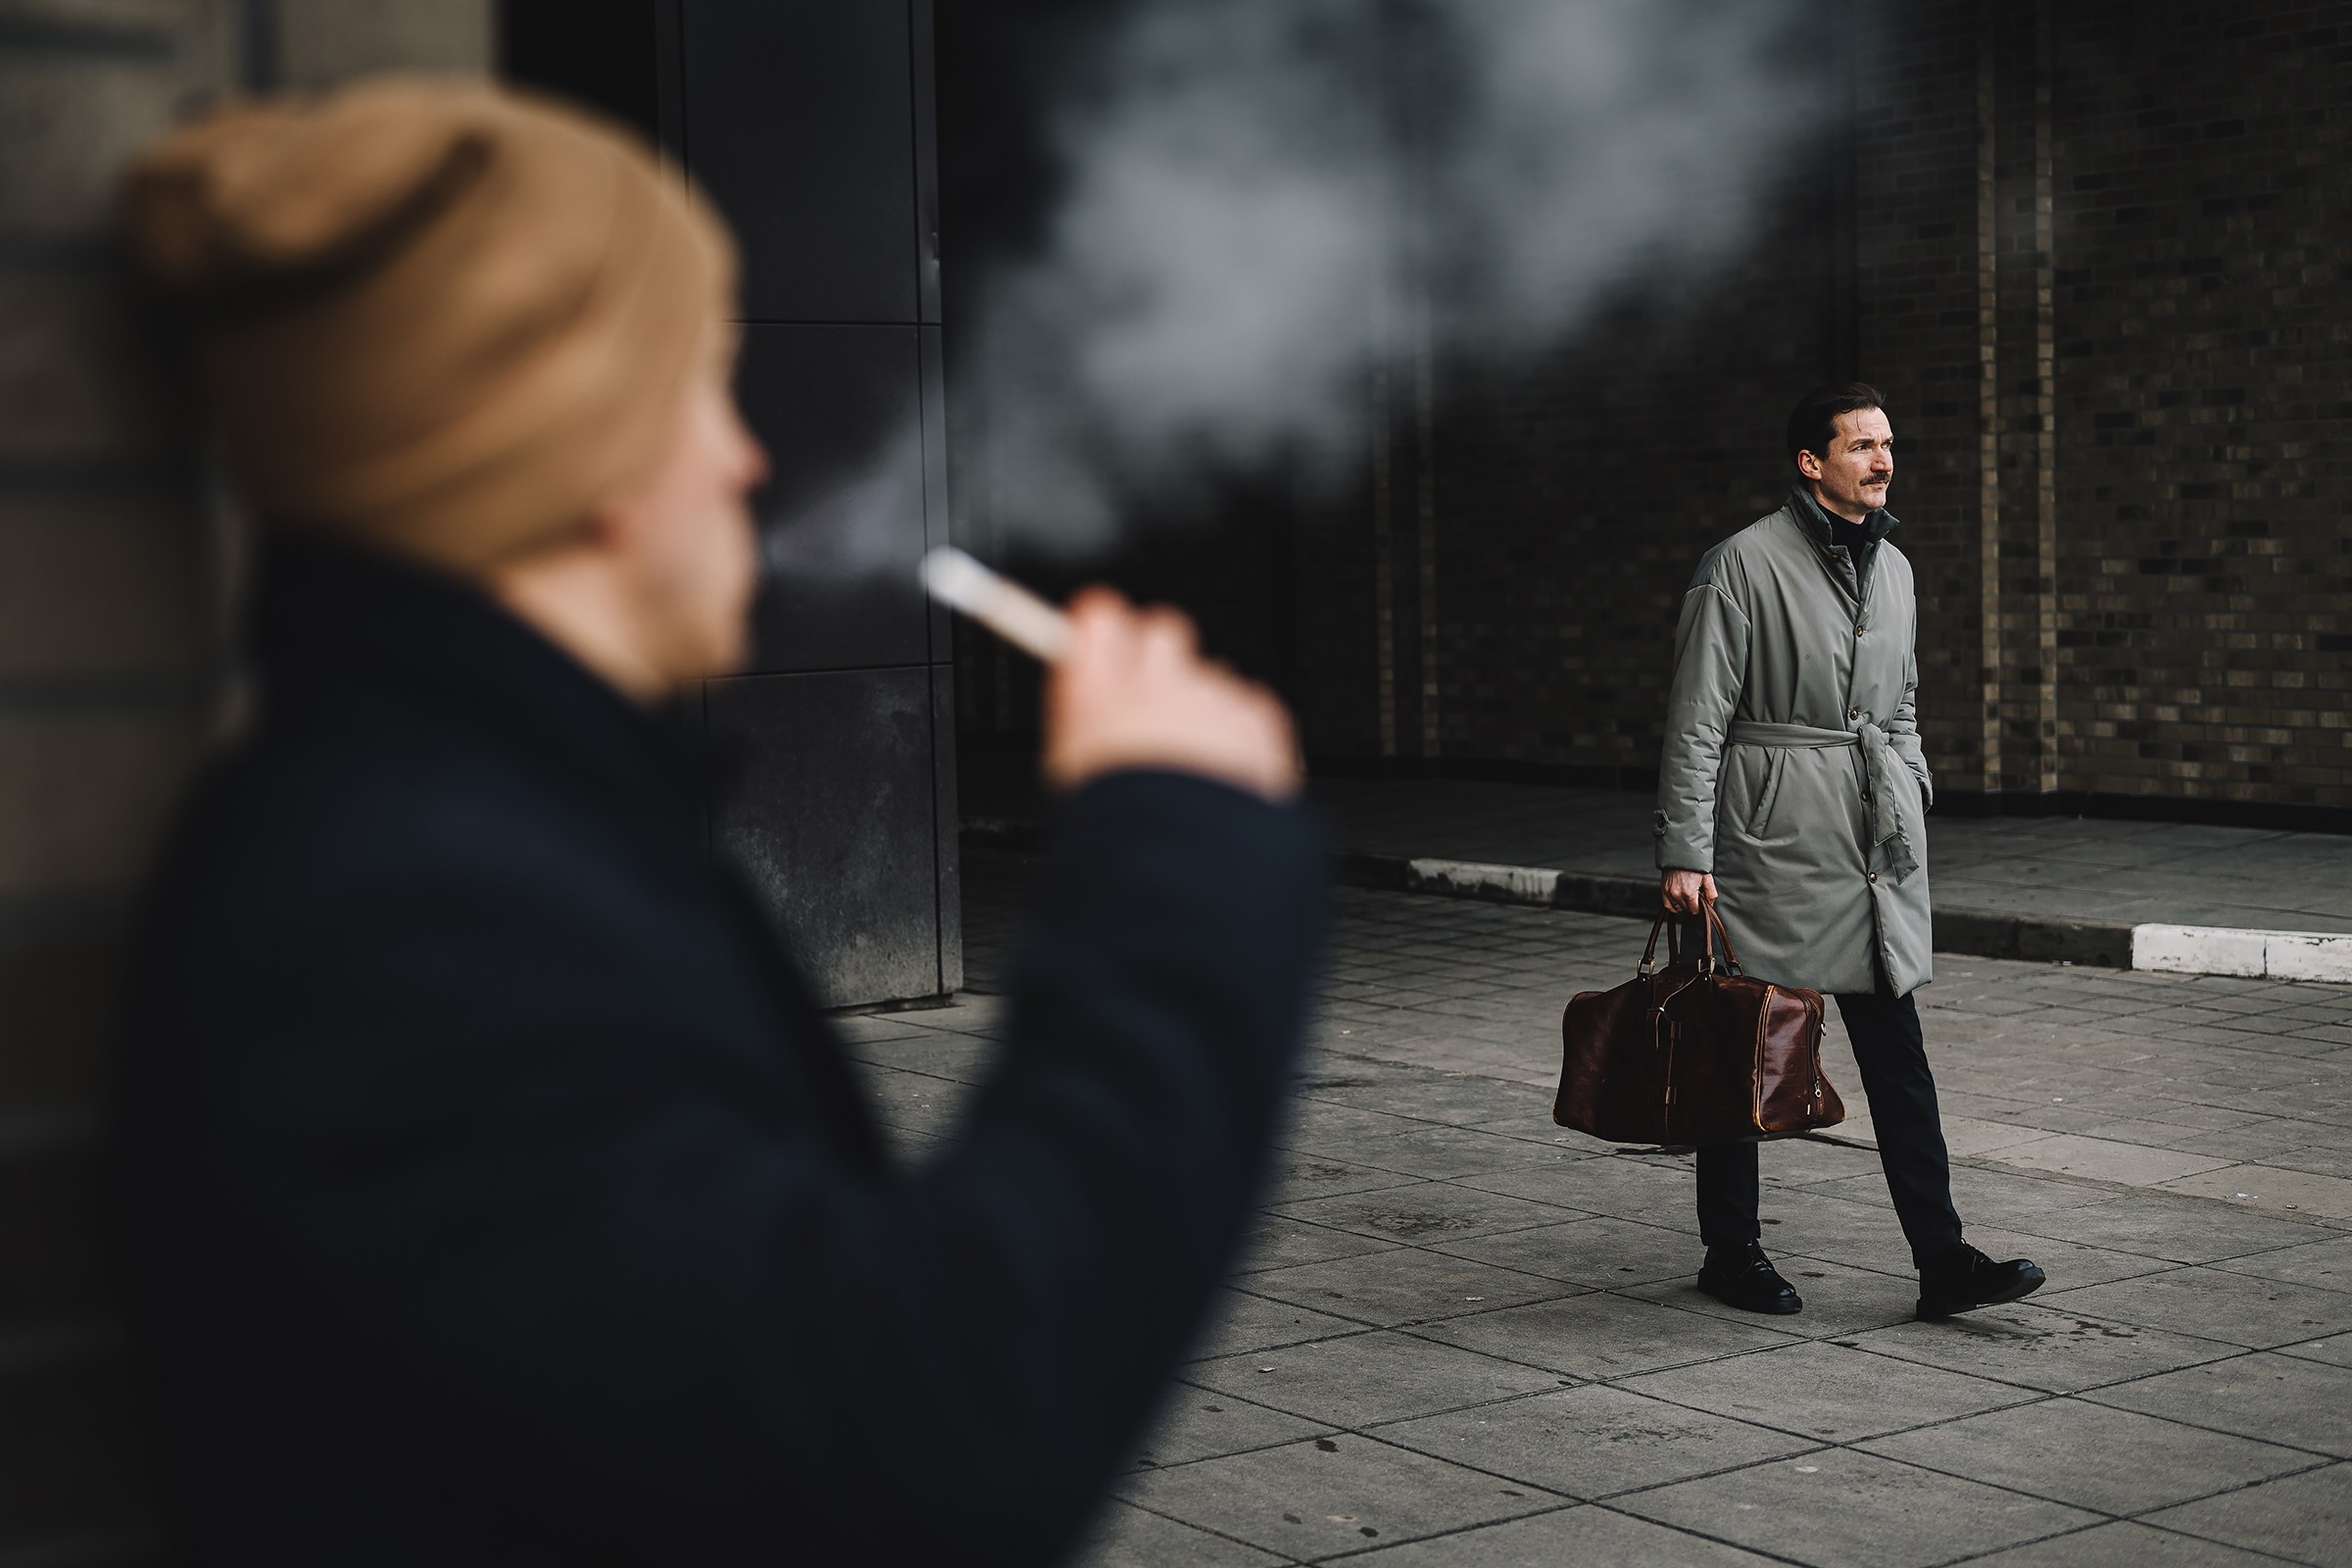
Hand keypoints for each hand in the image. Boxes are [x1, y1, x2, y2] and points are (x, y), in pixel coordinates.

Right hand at [1043, 588, 1300, 801]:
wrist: (1187, 857)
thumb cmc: (1123, 825)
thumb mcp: (1074, 767)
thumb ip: (1087, 708)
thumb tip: (1088, 677)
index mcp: (1098, 686)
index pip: (1101, 614)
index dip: (1109, 631)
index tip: (1110, 642)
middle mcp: (1156, 678)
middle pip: (1164, 633)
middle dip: (1164, 662)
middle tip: (1159, 706)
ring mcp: (1211, 693)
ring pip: (1211, 679)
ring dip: (1205, 711)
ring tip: (1195, 768)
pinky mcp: (1257, 715)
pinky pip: (1249, 709)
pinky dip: (1241, 736)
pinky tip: (1225, 776)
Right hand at [1661, 869, 1717, 915]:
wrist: (1682, 854)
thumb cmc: (1694, 864)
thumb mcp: (1707, 878)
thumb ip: (1711, 894)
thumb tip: (1710, 904)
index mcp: (1689, 893)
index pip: (1694, 910)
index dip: (1699, 907)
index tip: (1700, 899)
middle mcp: (1677, 894)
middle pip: (1686, 909)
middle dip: (1692, 905)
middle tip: (1695, 895)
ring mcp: (1669, 892)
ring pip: (1677, 908)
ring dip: (1683, 905)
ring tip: (1687, 897)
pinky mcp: (1664, 889)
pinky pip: (1667, 905)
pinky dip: (1673, 906)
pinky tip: (1678, 902)